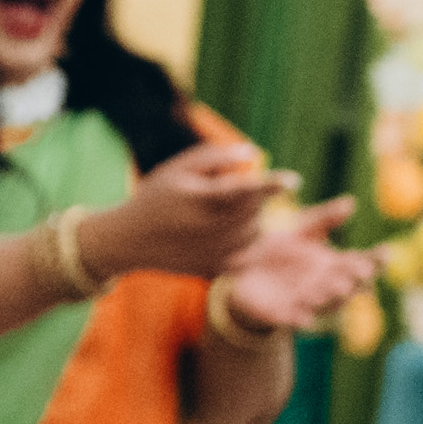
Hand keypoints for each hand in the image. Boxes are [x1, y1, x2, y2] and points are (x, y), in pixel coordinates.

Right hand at [106, 133, 284, 276]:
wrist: (129, 240)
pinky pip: (250, 254)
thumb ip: (213, 157)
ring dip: (251, 218)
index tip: (293, 180)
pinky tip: (233, 233)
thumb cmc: (156, 197)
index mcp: (200, 200)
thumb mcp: (177, 169)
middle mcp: (209, 229)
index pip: (244, 190)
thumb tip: (252, 153)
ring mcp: (214, 253)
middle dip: (253, 196)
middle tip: (230, 192)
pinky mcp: (215, 270)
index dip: (271, 184)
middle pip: (255, 209)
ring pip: (255, 232)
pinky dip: (249, 242)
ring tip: (225, 212)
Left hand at [212, 198, 364, 335]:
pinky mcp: (284, 315)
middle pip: (349, 286)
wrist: (243, 275)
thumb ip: (324, 219)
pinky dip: (302, 320)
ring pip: (326, 304)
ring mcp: (307, 303)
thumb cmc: (277, 254)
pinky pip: (295, 320)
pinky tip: (306, 319)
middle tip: (362, 272)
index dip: (376, 260)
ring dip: (333, 298)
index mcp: (332, 266)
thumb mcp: (300, 231)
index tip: (385, 250)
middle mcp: (325, 286)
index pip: (362, 264)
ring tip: (338, 290)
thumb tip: (351, 202)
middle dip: (357, 280)